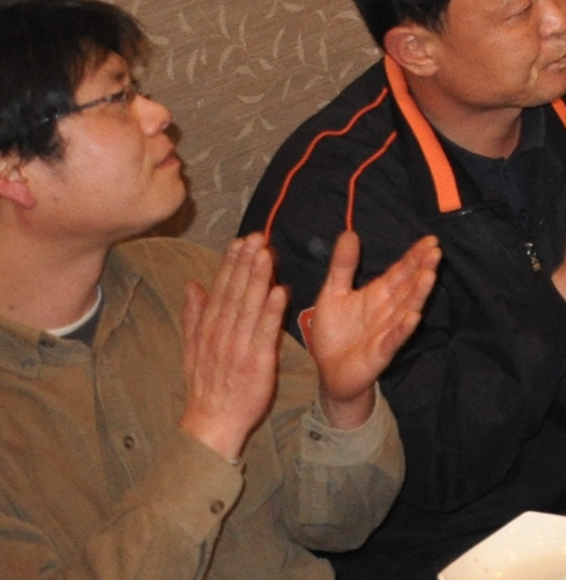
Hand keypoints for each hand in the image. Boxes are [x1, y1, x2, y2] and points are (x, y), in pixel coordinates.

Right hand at [178, 234, 287, 462]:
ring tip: (266, 254)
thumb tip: (192, 284)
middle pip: (235, 292)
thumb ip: (194, 315)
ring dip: (257, 279)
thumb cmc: (207, 384)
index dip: (231, 263)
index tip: (241, 239)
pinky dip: (270, 312)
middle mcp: (222, 334)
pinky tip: (279, 291)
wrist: (211, 423)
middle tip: (256, 237)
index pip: (221, 289)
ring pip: (249, 307)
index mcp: (209, 329)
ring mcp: (238, 347)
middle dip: (245, 263)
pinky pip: (263, 333)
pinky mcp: (255, 361)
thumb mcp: (192, 348)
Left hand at [301, 231, 439, 428]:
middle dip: (422, 269)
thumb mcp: (333, 293)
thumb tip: (349, 233)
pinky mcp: (381, 352)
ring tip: (430, 276)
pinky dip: (403, 329)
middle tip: (436, 251)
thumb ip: (343, 266)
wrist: (329, 372)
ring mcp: (387, 330)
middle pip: (409, 286)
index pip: (400, 271)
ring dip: (418, 294)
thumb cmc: (334, 332)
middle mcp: (389, 309)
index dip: (414, 256)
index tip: (430, 240)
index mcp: (379, 293)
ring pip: (406, 309)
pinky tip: (413, 317)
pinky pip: (394, 339)